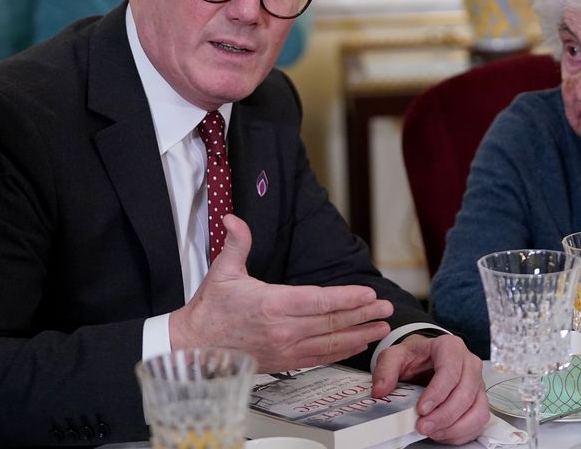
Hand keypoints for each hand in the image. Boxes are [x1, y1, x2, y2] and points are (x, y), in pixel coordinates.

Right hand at [169, 214, 392, 371]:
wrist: (194, 347)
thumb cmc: (211, 309)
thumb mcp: (223, 271)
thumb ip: (237, 242)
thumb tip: (233, 218)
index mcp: (272, 304)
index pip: (319, 300)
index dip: (347, 298)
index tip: (369, 293)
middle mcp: (283, 330)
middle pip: (332, 322)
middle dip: (364, 315)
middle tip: (387, 308)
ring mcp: (286, 349)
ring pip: (331, 343)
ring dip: (360, 335)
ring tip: (382, 328)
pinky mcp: (284, 363)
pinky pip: (320, 357)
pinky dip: (342, 351)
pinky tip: (357, 344)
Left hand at [371, 334, 488, 444]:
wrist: (426, 360)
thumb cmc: (416, 357)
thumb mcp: (396, 356)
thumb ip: (385, 369)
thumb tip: (381, 390)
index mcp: (451, 347)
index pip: (450, 371)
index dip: (437, 393)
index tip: (421, 409)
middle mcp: (469, 364)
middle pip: (465, 393)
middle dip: (443, 415)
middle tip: (422, 426)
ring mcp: (477, 383)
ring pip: (477, 410)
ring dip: (455, 427)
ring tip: (432, 431)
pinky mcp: (479, 400)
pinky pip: (478, 421)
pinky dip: (461, 432)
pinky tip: (442, 433)